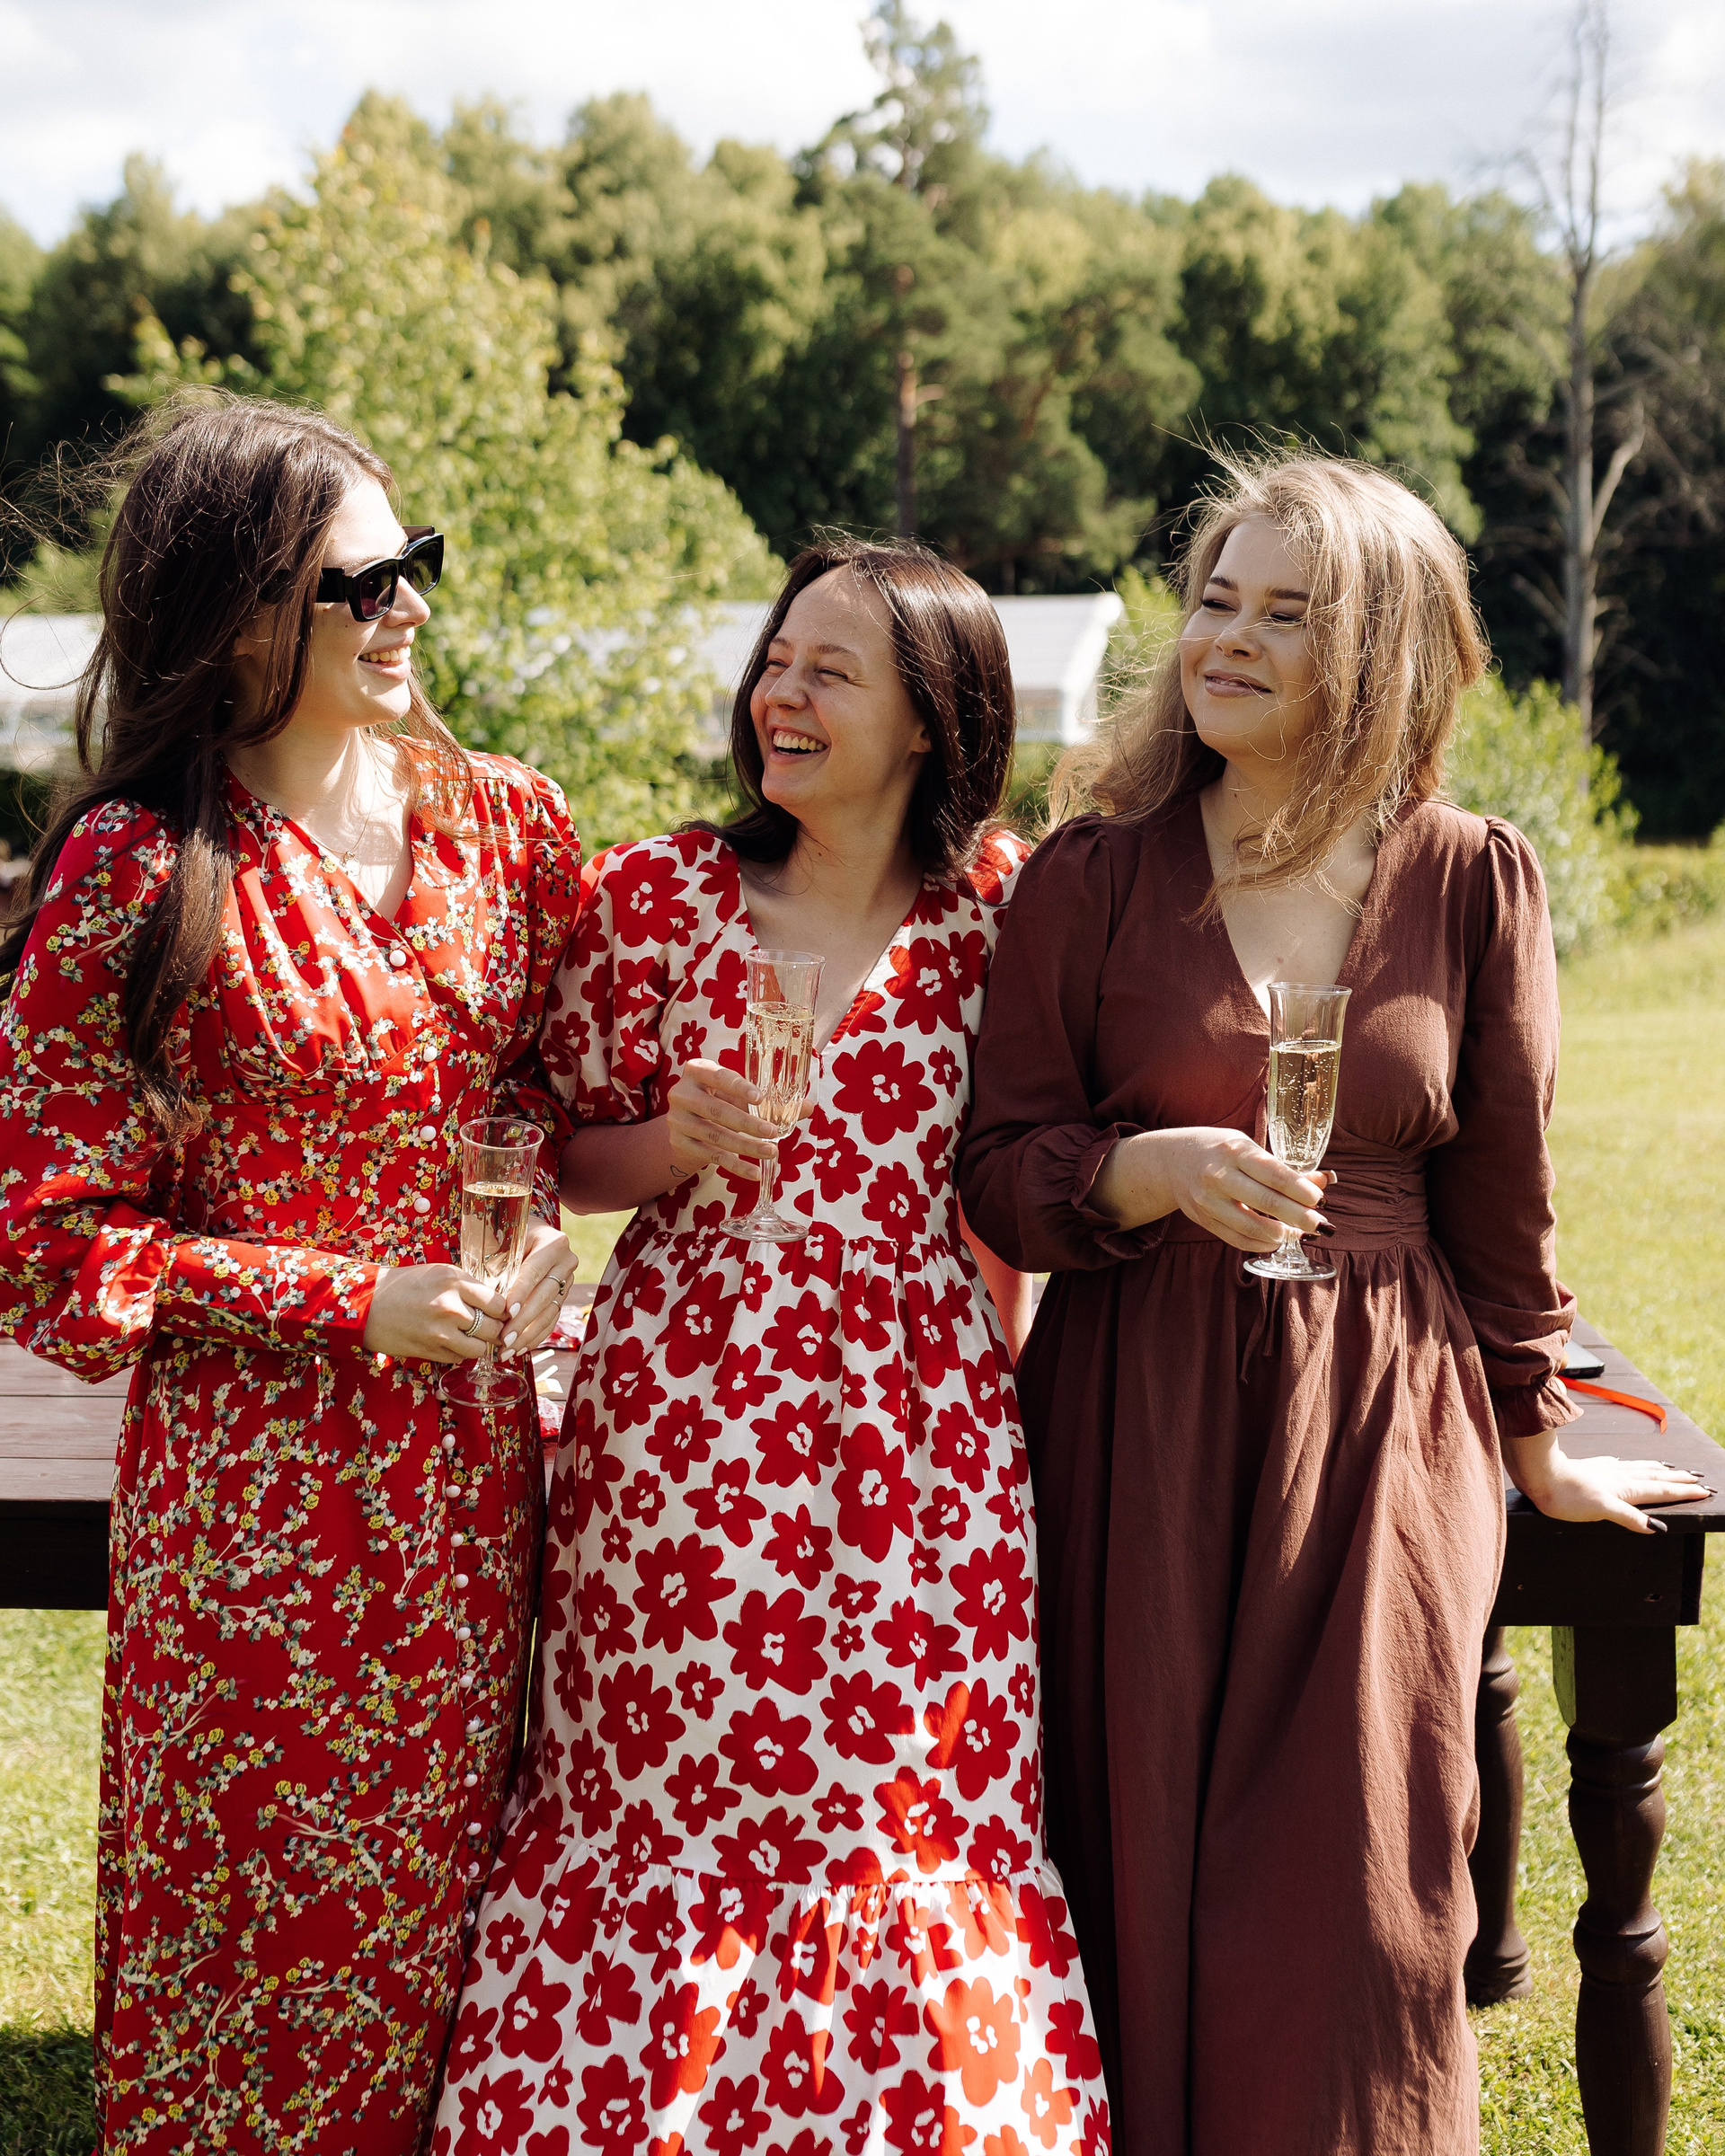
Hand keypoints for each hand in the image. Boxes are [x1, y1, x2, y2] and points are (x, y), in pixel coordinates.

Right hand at [362, 1263, 510, 1363]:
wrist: (367, 1304)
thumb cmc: (406, 1285)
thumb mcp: (440, 1273)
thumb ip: (469, 1286)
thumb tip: (498, 1304)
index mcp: (454, 1281)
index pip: (498, 1303)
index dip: (503, 1311)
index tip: (501, 1313)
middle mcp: (450, 1306)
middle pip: (494, 1328)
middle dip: (496, 1330)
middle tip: (492, 1329)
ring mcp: (440, 1332)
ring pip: (480, 1349)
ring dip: (479, 1345)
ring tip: (471, 1337)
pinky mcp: (430, 1351)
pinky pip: (459, 1358)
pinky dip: (460, 1353)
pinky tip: (451, 1342)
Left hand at [497, 1221, 576, 1357]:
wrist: (524, 1234)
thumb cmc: (504, 1236)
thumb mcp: (499, 1241)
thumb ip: (496, 1262)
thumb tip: (485, 1296)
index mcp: (552, 1242)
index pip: (535, 1271)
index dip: (522, 1292)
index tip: (508, 1311)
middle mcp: (566, 1261)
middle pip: (545, 1295)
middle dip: (523, 1320)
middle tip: (505, 1338)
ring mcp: (567, 1280)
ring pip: (549, 1312)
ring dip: (528, 1334)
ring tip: (508, 1349)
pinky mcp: (563, 1296)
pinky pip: (552, 1320)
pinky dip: (535, 1336)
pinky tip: (520, 1349)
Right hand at [666, 1057, 783, 1182]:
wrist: (685, 1124)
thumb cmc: (720, 1100)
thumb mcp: (739, 1095)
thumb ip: (771, 1101)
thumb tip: (808, 1107)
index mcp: (697, 1070)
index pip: (718, 1076)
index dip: (739, 1087)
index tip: (760, 1098)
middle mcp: (682, 1093)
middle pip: (717, 1111)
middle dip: (747, 1123)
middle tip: (772, 1132)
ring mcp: (678, 1120)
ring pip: (716, 1137)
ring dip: (746, 1147)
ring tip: (771, 1152)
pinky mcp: (680, 1143)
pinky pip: (711, 1157)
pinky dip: (735, 1166)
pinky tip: (754, 1173)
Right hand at [1095, 1126, 1331, 1249]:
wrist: (1171, 1160)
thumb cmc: (1219, 1149)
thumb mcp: (1247, 1147)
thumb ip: (1282, 1167)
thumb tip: (1321, 1182)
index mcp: (1234, 1151)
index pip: (1273, 1173)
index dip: (1299, 1189)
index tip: (1318, 1199)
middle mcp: (1218, 1176)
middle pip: (1265, 1202)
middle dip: (1296, 1216)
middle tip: (1318, 1224)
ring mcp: (1208, 1200)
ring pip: (1250, 1226)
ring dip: (1279, 1234)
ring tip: (1298, 1233)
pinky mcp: (1203, 1219)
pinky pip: (1236, 1239)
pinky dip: (1260, 1243)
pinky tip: (1275, 1240)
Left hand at [1504, 1436, 1711, 1534]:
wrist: (1538, 1474)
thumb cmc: (1566, 1495)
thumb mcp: (1600, 1509)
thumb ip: (1629, 1517)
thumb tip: (1657, 1528)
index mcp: (1624, 1488)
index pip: (1660, 1490)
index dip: (1682, 1491)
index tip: (1703, 1490)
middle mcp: (1618, 1477)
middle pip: (1655, 1477)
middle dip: (1678, 1479)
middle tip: (1698, 1478)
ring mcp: (1605, 1471)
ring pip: (1639, 1469)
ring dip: (1659, 1470)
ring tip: (1672, 1468)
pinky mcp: (1591, 1468)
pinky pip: (1622, 1466)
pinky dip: (1633, 1466)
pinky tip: (1627, 1464)